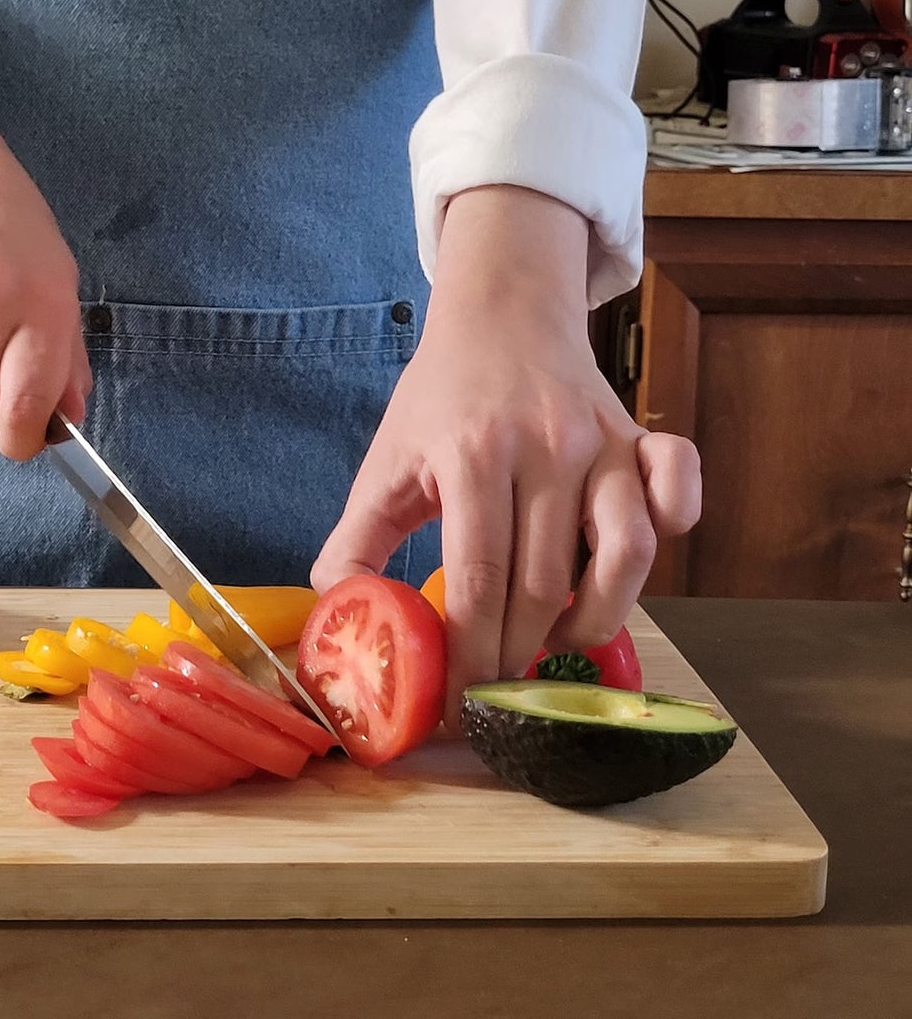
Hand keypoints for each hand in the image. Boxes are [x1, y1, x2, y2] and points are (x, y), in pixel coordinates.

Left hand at [312, 187, 700, 728]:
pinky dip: (671, 530)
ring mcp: (601, 440)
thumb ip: (356, 541)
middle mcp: (545, 447)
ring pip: (627, 554)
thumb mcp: (385, 462)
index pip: (480, 580)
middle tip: (501, 692)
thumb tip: (340, 617)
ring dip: (597, 618)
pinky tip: (624, 565)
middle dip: (521, 655)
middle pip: (546, 582)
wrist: (501, 314)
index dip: (472, 655)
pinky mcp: (640, 435)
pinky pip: (679, 489)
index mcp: (472, 455)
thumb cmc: (441, 399)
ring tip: (557, 641)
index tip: (462, 705)